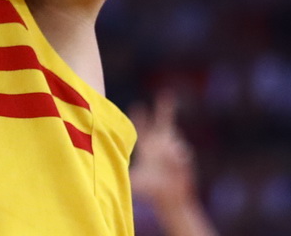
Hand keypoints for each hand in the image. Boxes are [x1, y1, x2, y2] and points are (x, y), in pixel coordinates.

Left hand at [129, 91, 200, 212]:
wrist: (170, 197)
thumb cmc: (152, 189)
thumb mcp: (136, 180)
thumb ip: (124, 174)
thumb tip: (106, 173)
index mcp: (148, 147)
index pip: (143, 129)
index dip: (140, 117)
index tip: (137, 105)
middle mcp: (161, 144)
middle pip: (163, 121)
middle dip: (164, 108)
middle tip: (165, 93)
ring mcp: (174, 149)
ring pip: (174, 139)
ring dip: (171, 149)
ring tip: (168, 161)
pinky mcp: (184, 156)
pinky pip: (182, 153)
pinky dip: (179, 159)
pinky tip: (177, 166)